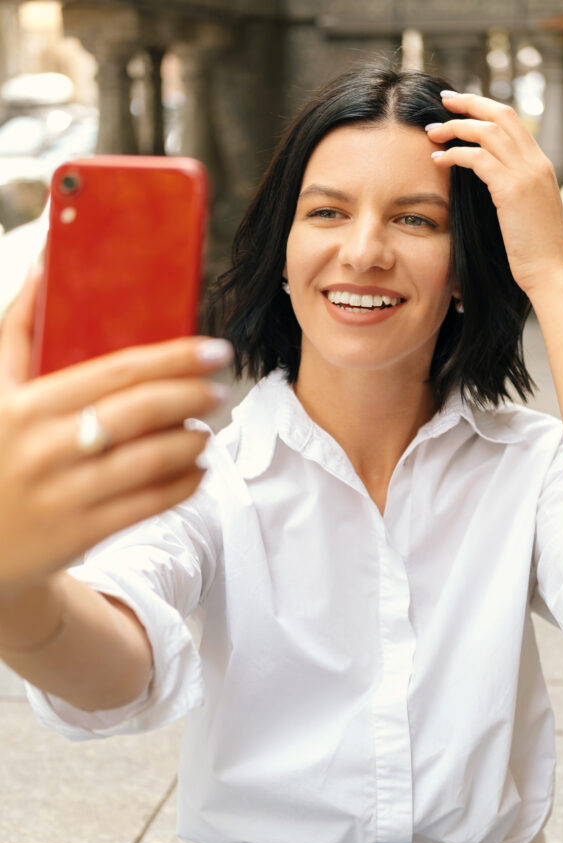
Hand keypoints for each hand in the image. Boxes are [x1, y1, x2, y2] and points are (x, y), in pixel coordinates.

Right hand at [0, 271, 232, 594]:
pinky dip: (183, 485)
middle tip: (219, 390)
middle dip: (191, 396)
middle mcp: (46, 448)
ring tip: (206, 433)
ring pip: (150, 461)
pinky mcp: (80, 534)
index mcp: (27, 406)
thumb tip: (45, 265)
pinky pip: (148, 505)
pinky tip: (197, 472)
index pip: (117, 372)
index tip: (214, 350)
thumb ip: (18, 332)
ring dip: (192, 443)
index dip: (174, 359)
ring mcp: (64, 494)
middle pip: (140, 412)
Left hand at [427, 92, 562, 297]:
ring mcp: (527, 174)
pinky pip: (478, 158)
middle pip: (501, 114)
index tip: (461, 106)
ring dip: (456, 127)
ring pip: (487, 132)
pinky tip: (438, 160)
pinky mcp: (513, 190)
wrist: (553, 273)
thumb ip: (511, 192)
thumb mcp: (526, 214)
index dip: (485, 109)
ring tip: (432, 133)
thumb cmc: (536, 253)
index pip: (512, 121)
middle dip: (470, 102)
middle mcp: (536, 162)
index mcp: (540, 165)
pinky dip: (454, 154)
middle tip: (443, 99)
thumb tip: (488, 187)